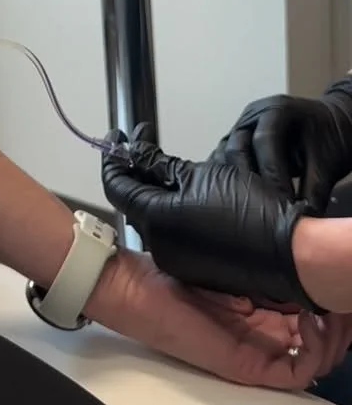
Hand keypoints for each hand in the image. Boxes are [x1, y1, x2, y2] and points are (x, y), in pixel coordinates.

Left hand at [94, 249, 351, 389]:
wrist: (132, 287)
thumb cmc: (170, 268)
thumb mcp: (226, 256)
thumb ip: (259, 258)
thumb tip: (297, 243)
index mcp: (261, 304)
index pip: (312, 308)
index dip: (331, 295)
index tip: (340, 274)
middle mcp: (264, 330)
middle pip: (322, 335)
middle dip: (341, 316)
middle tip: (346, 294)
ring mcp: (257, 350)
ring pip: (315, 355)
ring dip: (333, 332)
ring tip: (331, 306)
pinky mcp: (246, 365)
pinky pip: (295, 371)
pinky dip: (313, 351)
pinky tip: (312, 321)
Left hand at [101, 125, 316, 308]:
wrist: (289, 252)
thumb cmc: (250, 212)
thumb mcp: (201, 176)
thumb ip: (161, 166)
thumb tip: (137, 154)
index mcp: (155, 221)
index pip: (116, 186)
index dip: (114, 158)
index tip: (118, 138)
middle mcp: (159, 246)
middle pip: (134, 201)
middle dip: (136, 171)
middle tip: (143, 144)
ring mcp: (176, 261)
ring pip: (154, 216)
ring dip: (156, 191)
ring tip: (169, 165)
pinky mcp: (194, 267)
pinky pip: (173, 233)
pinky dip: (173, 210)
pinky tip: (189, 193)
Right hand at [210, 79, 351, 211]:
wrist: (329, 125)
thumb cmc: (329, 136)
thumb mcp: (327, 161)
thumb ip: (314, 189)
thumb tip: (301, 221)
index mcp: (278, 110)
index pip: (265, 141)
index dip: (272, 175)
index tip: (284, 203)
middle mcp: (254, 115)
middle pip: (237, 148)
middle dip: (248, 182)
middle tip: (263, 210)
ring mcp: (242, 127)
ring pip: (225, 155)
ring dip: (234, 182)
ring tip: (251, 208)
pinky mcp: (237, 141)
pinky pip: (224, 160)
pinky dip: (229, 180)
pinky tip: (237, 200)